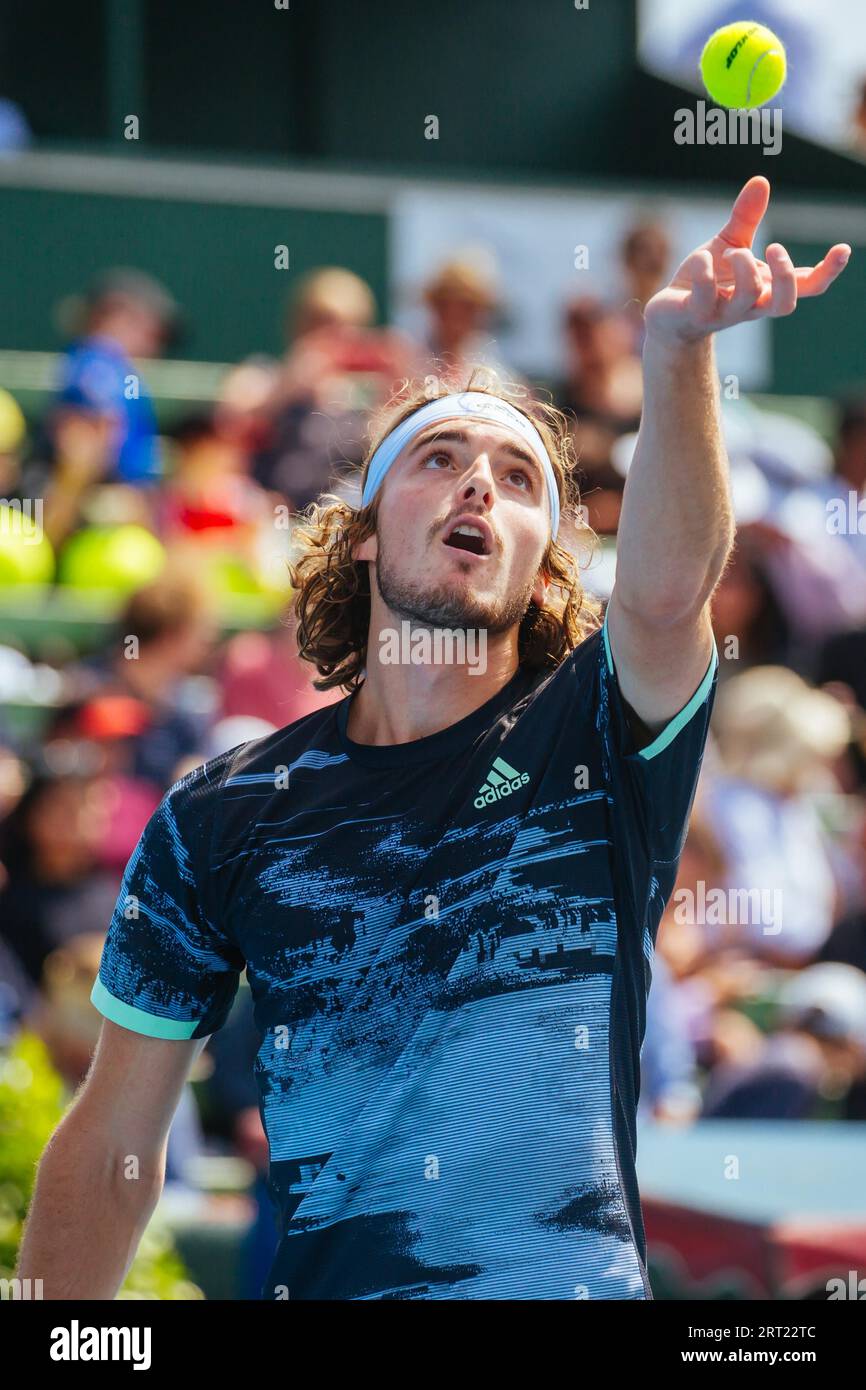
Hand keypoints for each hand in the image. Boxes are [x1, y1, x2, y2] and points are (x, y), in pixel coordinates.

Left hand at [644, 176, 850, 344]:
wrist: (670, 316)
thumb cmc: (706, 281)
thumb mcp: (729, 243)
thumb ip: (747, 217)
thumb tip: (761, 180)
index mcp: (767, 289)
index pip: (806, 287)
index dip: (827, 271)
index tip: (842, 249)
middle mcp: (750, 305)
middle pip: (785, 303)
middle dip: (785, 273)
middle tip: (774, 248)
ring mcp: (723, 314)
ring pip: (749, 296)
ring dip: (744, 265)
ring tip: (732, 251)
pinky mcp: (695, 315)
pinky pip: (705, 297)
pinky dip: (705, 272)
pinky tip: (701, 260)